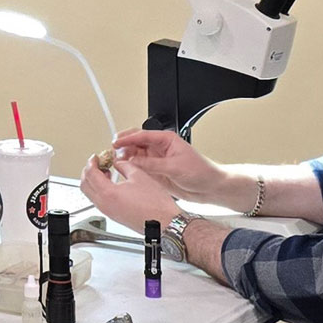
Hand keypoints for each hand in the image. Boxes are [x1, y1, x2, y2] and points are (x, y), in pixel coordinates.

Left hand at [80, 155, 182, 232]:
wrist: (163, 222)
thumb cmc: (155, 204)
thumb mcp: (139, 175)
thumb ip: (124, 166)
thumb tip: (118, 163)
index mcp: (108, 193)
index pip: (90, 174)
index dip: (92, 162)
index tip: (96, 157)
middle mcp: (104, 205)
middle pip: (85, 185)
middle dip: (88, 171)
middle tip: (97, 163)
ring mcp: (108, 212)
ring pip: (90, 194)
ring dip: (93, 181)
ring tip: (104, 171)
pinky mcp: (114, 216)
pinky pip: (99, 200)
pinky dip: (99, 190)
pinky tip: (111, 183)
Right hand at [111, 129, 239, 207]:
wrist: (210, 187)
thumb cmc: (201, 171)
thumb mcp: (175, 167)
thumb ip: (153, 164)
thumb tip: (134, 161)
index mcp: (166, 140)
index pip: (142, 135)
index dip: (127, 138)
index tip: (115, 142)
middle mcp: (160, 148)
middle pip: (136, 143)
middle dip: (123, 145)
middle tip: (111, 151)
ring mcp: (157, 160)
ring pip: (136, 155)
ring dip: (125, 157)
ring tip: (115, 162)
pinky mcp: (156, 172)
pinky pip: (140, 167)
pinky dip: (131, 168)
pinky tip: (124, 170)